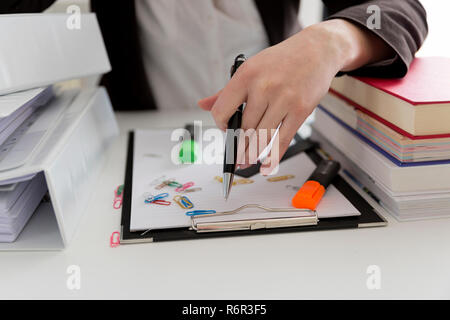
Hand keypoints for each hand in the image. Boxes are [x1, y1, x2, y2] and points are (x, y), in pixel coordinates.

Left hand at [198, 19, 392, 174]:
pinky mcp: (300, 110)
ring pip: (261, 138)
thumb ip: (226, 90)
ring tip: (246, 161)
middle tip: (235, 156)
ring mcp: (284, 99)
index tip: (225, 129)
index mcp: (246, 75)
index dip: (221, 125)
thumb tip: (202, 105)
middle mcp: (263, 87)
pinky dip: (273, 158)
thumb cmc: (281, 60)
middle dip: (237, 146)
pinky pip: (283, 140)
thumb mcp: (250, 68)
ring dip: (251, 155)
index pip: (222, 110)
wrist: (317, 50)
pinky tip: (266, 166)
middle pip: (243, 128)